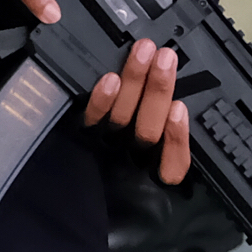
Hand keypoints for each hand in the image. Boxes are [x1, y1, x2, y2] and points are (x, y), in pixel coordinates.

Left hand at [82, 36, 195, 185]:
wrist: (72, 200)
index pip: (174, 164)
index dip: (178, 138)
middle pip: (148, 130)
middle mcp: (131, 164)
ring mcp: (105, 151)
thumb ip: (171, 150)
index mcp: (155, 176)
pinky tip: (111, 79)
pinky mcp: (82, 140)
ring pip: (124, 116)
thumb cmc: (118, 186)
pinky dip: (103, 100)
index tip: (180, 108)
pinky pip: (93, 120)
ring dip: (135, 81)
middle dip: (159, 90)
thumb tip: (179, 108)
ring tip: (144, 52)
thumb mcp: (155, 172)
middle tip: (166, 57)